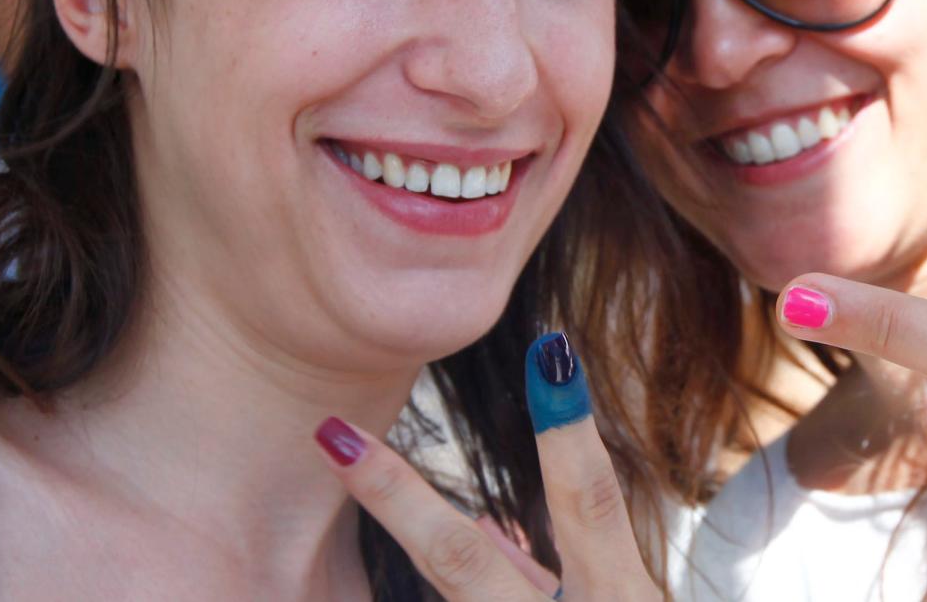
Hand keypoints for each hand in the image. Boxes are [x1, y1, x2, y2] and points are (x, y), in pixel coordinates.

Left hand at [315, 333, 657, 599]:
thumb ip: (572, 573)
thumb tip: (494, 525)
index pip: (593, 506)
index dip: (568, 431)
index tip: (549, 350)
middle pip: (467, 567)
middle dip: (398, 499)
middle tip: (332, 436)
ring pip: (457, 596)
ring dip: (404, 549)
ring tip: (354, 488)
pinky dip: (441, 596)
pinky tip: (428, 563)